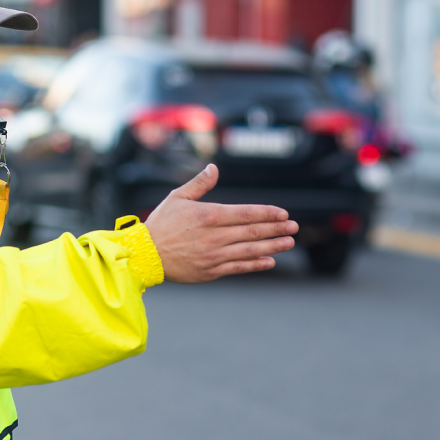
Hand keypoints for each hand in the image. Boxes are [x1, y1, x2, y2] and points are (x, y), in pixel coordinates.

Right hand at [145, 164, 297, 282]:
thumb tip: (214, 168)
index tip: (283, 214)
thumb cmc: (161, 224)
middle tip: (294, 227)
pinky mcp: (211, 271)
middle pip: (253, 231)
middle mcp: (215, 236)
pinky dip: (256, 264)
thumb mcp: (177, 197)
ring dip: (273, 246)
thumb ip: (199, 184)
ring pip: (250, 250)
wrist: (144, 255)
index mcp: (209, 215)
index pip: (246, 213)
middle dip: (276, 229)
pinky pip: (239, 267)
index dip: (268, 213)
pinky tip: (270, 261)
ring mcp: (214, 255)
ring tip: (289, 242)